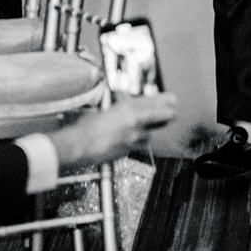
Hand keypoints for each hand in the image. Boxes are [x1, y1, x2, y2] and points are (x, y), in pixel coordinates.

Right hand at [52, 94, 180, 169]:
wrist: (77, 146)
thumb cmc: (86, 126)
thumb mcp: (105, 110)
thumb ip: (121, 108)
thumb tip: (128, 105)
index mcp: (129, 107)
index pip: (157, 101)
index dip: (168, 100)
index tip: (173, 100)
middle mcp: (135, 121)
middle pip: (165, 116)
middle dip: (169, 115)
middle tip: (171, 114)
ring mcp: (133, 137)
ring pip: (150, 135)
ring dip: (146, 134)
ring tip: (135, 132)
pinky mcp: (128, 151)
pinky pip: (137, 147)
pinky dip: (134, 145)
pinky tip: (124, 143)